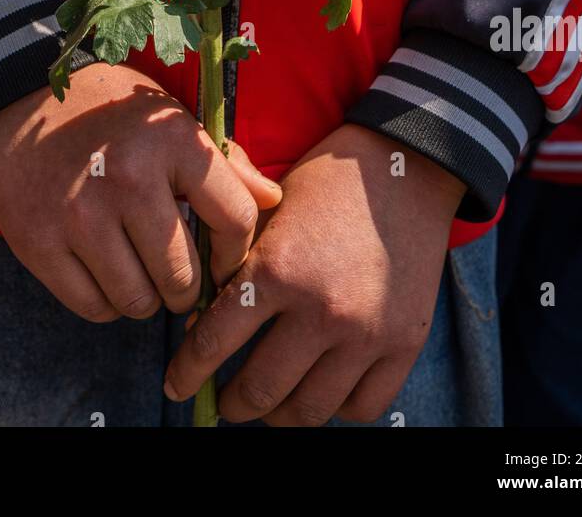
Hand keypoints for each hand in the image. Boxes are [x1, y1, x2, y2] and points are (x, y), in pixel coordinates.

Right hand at [0, 62, 281, 322]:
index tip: (223, 260)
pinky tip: (106, 272)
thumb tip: (272, 201)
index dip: (235, 252)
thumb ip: (224, 164)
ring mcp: (80, 215)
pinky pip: (93, 307)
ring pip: (138, 301)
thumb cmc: (112, 112)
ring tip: (141, 272)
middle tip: (178, 276)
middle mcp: (129, 180)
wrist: (21, 96)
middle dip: (187, 287)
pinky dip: (106, 301)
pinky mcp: (39, 243)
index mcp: (174, 142)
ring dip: (147, 298)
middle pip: (183, 277)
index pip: (234, 221)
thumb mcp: (172, 120)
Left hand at [164, 124, 464, 425]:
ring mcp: (366, 333)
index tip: (176, 386)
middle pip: (258, 392)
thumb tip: (199, 330)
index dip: (187, 373)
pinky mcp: (405, 344)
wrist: (404, 167)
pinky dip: (336, 407)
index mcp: (277, 269)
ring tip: (269, 403)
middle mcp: (321, 309)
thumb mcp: (268, 212)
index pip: (212, 344)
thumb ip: (234, 268)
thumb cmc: (326, 185)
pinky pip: (362, 407)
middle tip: (223, 402)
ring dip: (279, 415)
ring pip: (308, 410)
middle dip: (231, 404)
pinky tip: (321, 388)